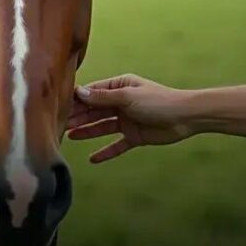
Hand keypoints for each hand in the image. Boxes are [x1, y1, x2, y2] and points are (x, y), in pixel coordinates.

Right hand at [66, 74, 195, 162]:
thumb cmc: (158, 101)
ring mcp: (127, 120)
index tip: (59, 105)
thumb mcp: (127, 96)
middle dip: (78, 117)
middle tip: (60, 125)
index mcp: (119, 86)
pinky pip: (116, 145)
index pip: (93, 93)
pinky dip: (106, 152)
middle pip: (95, 111)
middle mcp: (121, 102)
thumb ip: (102, 98)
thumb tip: (79, 92)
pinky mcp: (134, 136)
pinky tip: (93, 159)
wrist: (186, 117)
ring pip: (102, 127)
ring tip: (69, 137)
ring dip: (86, 132)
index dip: (77, 99)